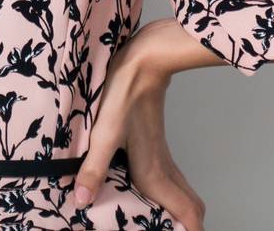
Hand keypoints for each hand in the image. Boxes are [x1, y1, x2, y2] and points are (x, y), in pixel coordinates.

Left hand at [71, 17, 207, 229]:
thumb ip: (93, 169)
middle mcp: (164, 167)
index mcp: (154, 172)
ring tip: (166, 223)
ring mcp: (163, 154)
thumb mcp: (103, 134)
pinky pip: (174, 177)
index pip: (188, 213)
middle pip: (192, 206)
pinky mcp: (158, 143)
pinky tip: (152, 192)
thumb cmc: (124, 94)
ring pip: (184, 190)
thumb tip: (82, 201)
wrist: (145, 60)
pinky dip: (173, 193)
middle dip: (188, 225)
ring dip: (181, 210)